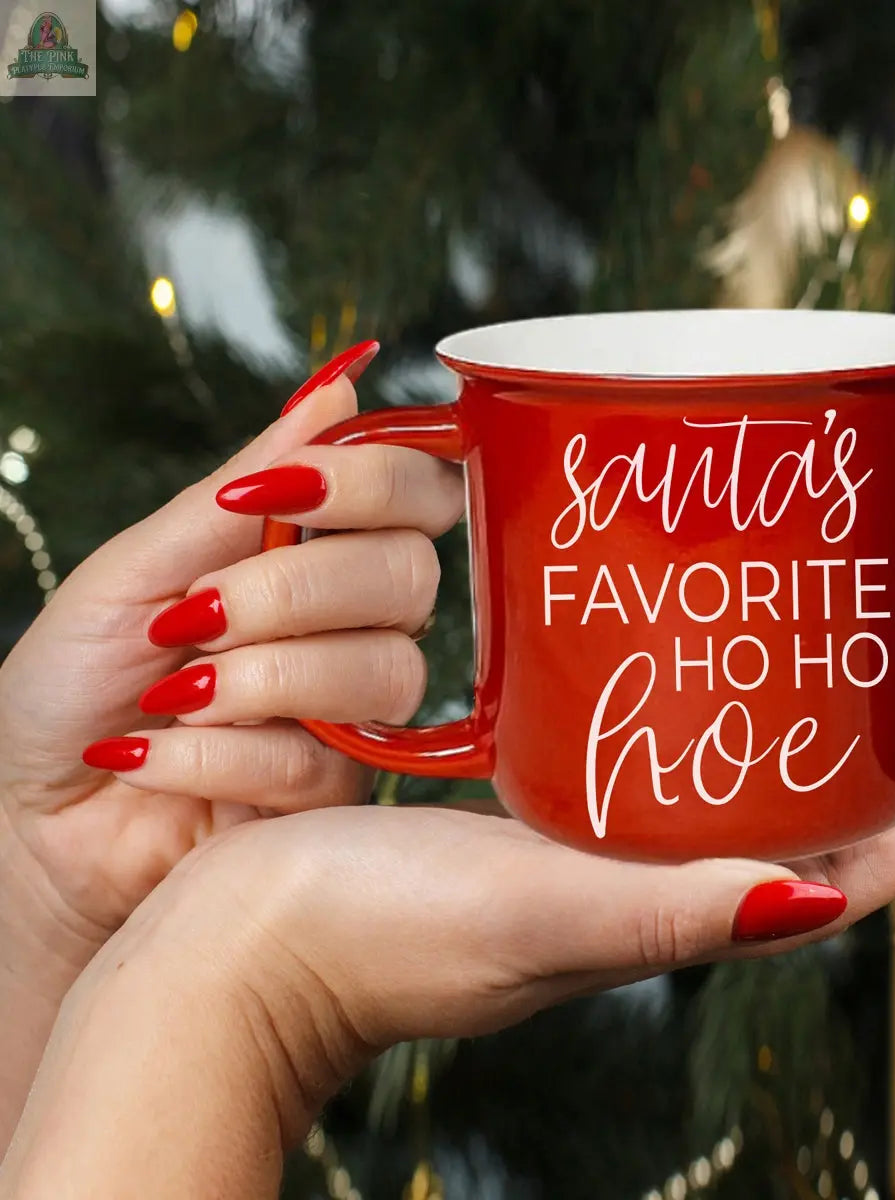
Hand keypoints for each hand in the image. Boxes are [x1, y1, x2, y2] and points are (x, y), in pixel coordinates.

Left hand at [0, 343, 461, 1144]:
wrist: (35, 811)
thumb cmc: (77, 680)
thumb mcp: (142, 561)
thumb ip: (249, 479)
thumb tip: (341, 382)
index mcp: (317, 554)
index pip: (420, 493)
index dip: (376, 482)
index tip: (281, 494)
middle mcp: (355, 625)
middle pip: (412, 576)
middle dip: (293, 592)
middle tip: (194, 617)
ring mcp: (355, 712)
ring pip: (386, 670)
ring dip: (260, 677)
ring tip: (174, 695)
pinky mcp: (342, 794)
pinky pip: (324, 759)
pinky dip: (221, 752)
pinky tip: (157, 757)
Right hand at [0, 761, 894, 1197]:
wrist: (237, 955)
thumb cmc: (376, 942)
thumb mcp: (540, 915)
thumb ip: (669, 910)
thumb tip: (819, 897)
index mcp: (660, 919)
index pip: (834, 876)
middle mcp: (632, 891)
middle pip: (784, 828)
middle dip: (855, 772)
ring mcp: (572, 856)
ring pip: (707, 796)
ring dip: (767, 747)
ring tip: (799, 671)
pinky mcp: (507, 823)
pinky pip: (620, 771)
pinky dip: (668, 733)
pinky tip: (656, 681)